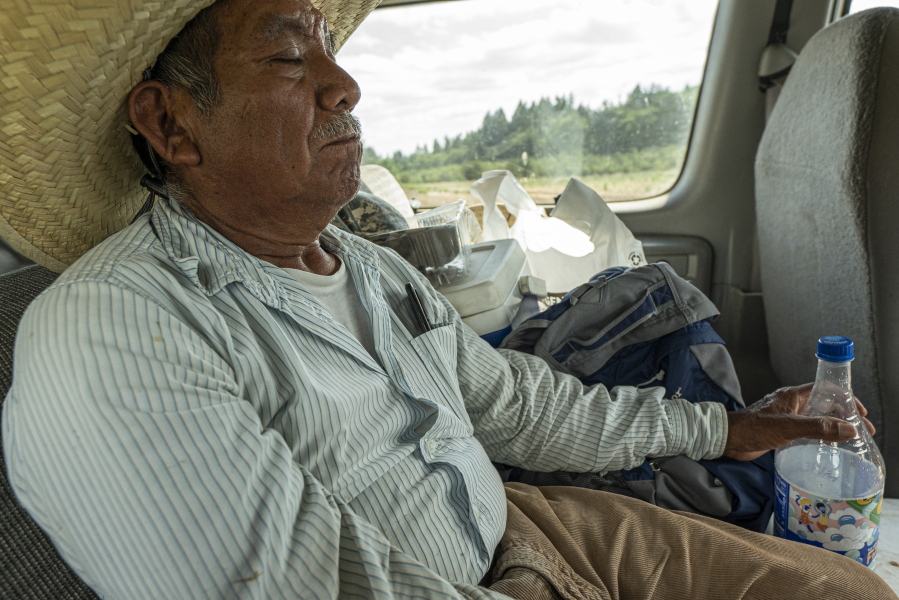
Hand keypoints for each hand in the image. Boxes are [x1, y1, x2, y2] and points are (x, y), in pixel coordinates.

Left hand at [723, 384, 875, 460]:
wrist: (728, 438)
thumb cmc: (753, 428)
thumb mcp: (789, 427)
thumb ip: (818, 427)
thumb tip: (849, 429)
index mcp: (793, 395)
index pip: (826, 390)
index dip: (846, 399)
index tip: (860, 413)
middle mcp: (792, 404)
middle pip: (824, 405)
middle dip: (844, 415)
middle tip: (861, 431)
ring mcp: (787, 417)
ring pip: (817, 419)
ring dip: (833, 426)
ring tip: (850, 440)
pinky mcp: (783, 430)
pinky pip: (808, 430)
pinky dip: (821, 436)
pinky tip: (829, 447)